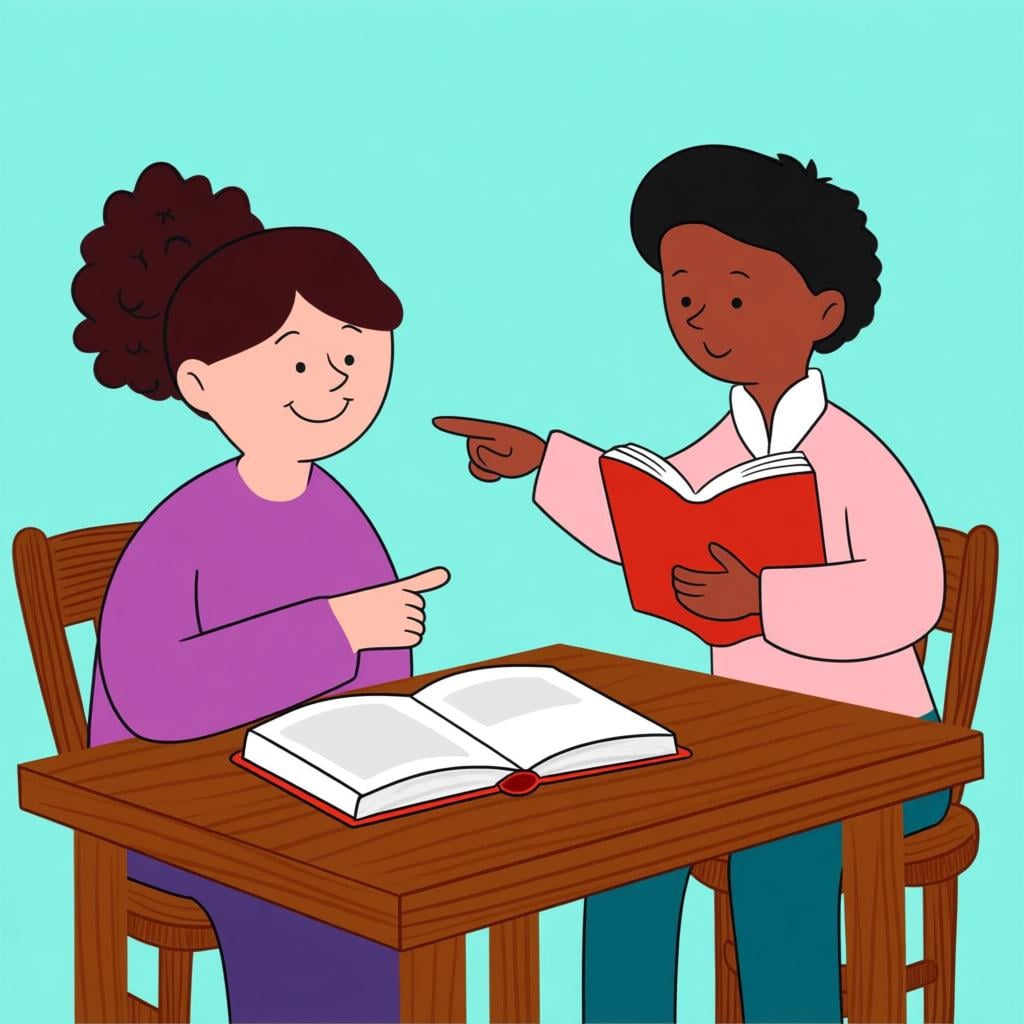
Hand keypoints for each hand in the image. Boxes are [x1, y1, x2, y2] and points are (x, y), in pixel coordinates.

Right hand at [329, 567, 450, 650]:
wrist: (346, 624)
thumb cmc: (373, 603)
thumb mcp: (398, 588)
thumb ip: (423, 580)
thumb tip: (446, 573)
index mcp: (400, 591)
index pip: (418, 601)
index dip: (405, 605)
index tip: (388, 606)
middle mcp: (402, 605)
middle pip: (420, 615)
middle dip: (406, 617)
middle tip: (384, 617)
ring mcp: (401, 622)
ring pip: (420, 627)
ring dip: (407, 629)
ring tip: (387, 626)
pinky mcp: (400, 637)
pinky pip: (416, 639)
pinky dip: (407, 639)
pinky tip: (392, 636)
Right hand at [433, 416, 545, 481]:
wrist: (542, 457)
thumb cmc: (530, 459)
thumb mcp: (514, 463)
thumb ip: (493, 460)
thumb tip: (476, 452)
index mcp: (496, 431)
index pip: (470, 427)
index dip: (452, 425)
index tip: (435, 421)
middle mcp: (488, 436)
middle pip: (472, 449)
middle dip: (486, 460)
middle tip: (510, 460)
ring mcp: (487, 445)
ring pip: (474, 459)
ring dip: (487, 467)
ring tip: (508, 466)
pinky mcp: (488, 455)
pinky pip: (476, 467)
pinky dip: (483, 472)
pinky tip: (496, 476)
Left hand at [672, 543, 759, 620]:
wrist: (757, 600)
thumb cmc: (746, 581)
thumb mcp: (735, 566)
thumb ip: (723, 556)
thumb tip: (711, 545)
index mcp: (714, 580)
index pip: (689, 577)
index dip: (679, 574)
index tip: (676, 570)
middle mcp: (710, 592)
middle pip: (686, 587)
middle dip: (678, 582)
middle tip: (675, 577)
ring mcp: (711, 603)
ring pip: (688, 598)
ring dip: (680, 592)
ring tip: (677, 587)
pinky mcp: (712, 612)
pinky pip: (695, 608)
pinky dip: (686, 603)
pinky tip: (682, 598)